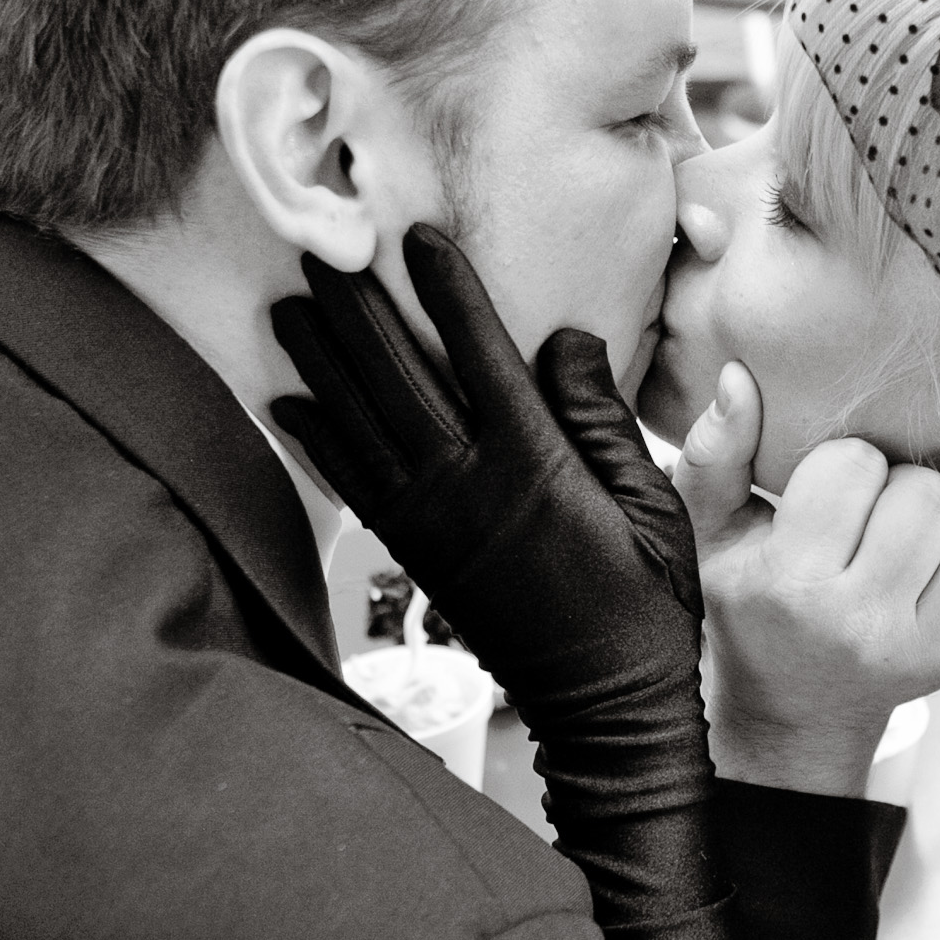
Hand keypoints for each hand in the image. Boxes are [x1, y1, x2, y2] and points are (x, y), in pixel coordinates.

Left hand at [270, 230, 703, 888]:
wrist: (606, 704)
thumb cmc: (647, 598)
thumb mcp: (653, 501)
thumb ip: (602, 416)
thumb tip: (563, 337)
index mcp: (534, 464)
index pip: (478, 352)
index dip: (445, 288)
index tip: (416, 234)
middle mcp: (468, 486)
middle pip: (394, 375)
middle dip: (356, 308)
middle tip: (322, 248)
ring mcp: (431, 523)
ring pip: (358, 422)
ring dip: (320, 360)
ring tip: (289, 305)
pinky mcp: (415, 556)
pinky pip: (350, 483)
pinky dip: (313, 438)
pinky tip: (286, 400)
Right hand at [675, 363, 939, 795]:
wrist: (793, 711)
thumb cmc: (753, 607)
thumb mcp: (713, 533)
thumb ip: (717, 452)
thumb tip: (739, 376)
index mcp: (792, 580)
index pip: (853, 465)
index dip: (846, 464)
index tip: (830, 493)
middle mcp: (860, 620)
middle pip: (928, 494)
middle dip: (904, 486)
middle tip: (878, 513)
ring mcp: (920, 647)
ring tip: (917, 537)